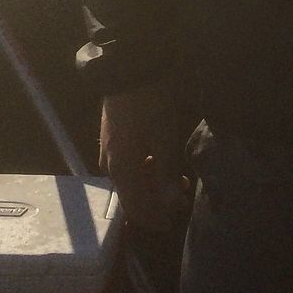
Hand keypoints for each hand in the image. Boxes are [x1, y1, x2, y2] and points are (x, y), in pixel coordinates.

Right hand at [100, 83, 188, 231]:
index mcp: (120, 170)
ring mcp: (110, 151)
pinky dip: (147, 170)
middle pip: (132, 195)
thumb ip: (166, 173)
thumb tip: (171, 205)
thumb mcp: (163, 138)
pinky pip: (129, 165)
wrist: (129, 69)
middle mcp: (110, 165)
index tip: (173, 223)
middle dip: (156, 203)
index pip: (135, 207)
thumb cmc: (149, 104)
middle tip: (182, 201)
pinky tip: (162, 163)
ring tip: (179, 182)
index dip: (153, 218)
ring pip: (132, 180)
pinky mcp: (114, 138)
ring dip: (153, 186)